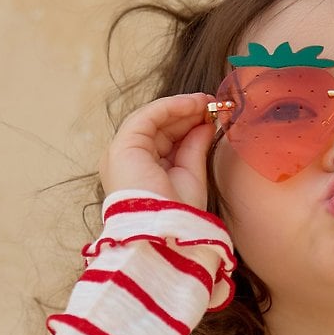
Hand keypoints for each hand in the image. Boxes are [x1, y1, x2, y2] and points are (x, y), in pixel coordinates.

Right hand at [99, 91, 216, 210]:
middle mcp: (127, 163)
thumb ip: (194, 148)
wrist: (166, 232)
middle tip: (212, 104)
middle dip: (186, 114)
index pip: (164, 141)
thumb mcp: (191, 176)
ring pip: (152, 119)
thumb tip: (205, 124)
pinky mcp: (122, 147)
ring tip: (206, 102)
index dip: (187, 126)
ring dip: (180, 107)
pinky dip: (171, 107)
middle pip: (158, 129)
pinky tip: (193, 104)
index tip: (211, 116)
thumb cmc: (178, 214)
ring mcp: (121, 154)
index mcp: (140, 174)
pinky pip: (148, 116)